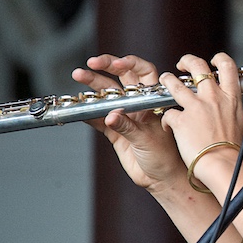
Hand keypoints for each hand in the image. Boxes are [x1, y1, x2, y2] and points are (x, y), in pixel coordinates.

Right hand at [71, 54, 186, 193]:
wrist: (161, 179)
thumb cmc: (165, 157)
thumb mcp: (147, 139)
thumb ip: (127, 126)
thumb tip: (110, 115)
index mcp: (152, 101)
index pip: (144, 72)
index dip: (131, 63)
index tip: (118, 63)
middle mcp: (139, 104)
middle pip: (122, 78)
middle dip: (106, 67)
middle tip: (91, 63)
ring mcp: (125, 116)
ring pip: (107, 95)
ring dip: (93, 85)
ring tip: (78, 75)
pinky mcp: (115, 131)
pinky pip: (98, 118)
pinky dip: (88, 112)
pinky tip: (77, 106)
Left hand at [159, 53, 242, 185]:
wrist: (223, 164)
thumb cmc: (231, 149)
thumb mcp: (238, 121)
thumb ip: (230, 107)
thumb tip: (227, 104)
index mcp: (230, 97)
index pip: (227, 66)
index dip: (218, 58)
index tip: (212, 60)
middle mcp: (212, 98)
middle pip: (198, 66)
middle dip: (187, 60)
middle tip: (182, 64)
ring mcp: (195, 107)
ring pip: (174, 83)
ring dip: (168, 80)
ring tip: (165, 81)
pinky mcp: (180, 120)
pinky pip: (167, 113)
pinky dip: (165, 120)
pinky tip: (167, 127)